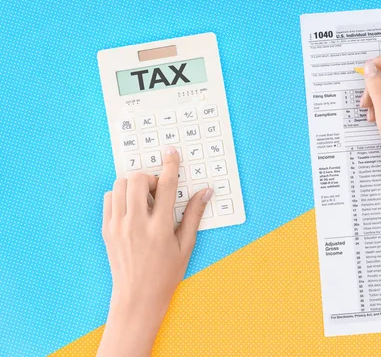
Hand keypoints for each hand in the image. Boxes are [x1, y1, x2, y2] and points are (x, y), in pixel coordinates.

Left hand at [98, 146, 212, 356]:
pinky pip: (109, 198)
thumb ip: (194, 215)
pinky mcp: (107, 230)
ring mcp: (118, 226)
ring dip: (134, 184)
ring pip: (120, 185)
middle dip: (149, 177)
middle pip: (137, 180)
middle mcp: (136, 224)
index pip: (165, 186)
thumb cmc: (166, 274)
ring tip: (145, 199)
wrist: (137, 297)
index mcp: (160, 228)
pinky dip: (120, 195)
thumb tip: (206, 192)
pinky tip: (132, 207)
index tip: (171, 152)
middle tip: (158, 190)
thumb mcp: (186, 245)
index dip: (170, 165)